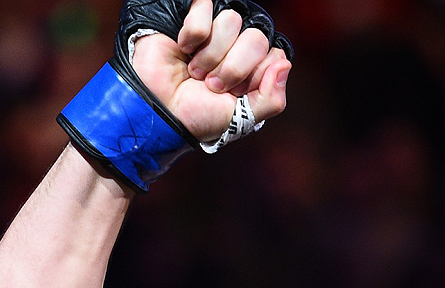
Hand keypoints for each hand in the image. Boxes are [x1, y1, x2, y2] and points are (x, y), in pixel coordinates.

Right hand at [132, 0, 290, 141]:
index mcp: (255, 69)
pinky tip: (183, 50)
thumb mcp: (241, 119)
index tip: (234, 94)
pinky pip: (205, 9)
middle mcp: (239, 46)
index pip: (274, 54)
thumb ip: (271, 100)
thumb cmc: (198, 116)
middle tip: (211, 85)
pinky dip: (193, 36)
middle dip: (232, 69)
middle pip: (257, 38)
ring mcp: (217, 30)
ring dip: (210, 56)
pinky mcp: (193, 16)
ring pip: (231, 22)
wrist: (159, 110)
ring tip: (195, 72)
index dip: (254, 76)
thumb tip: (285, 64)